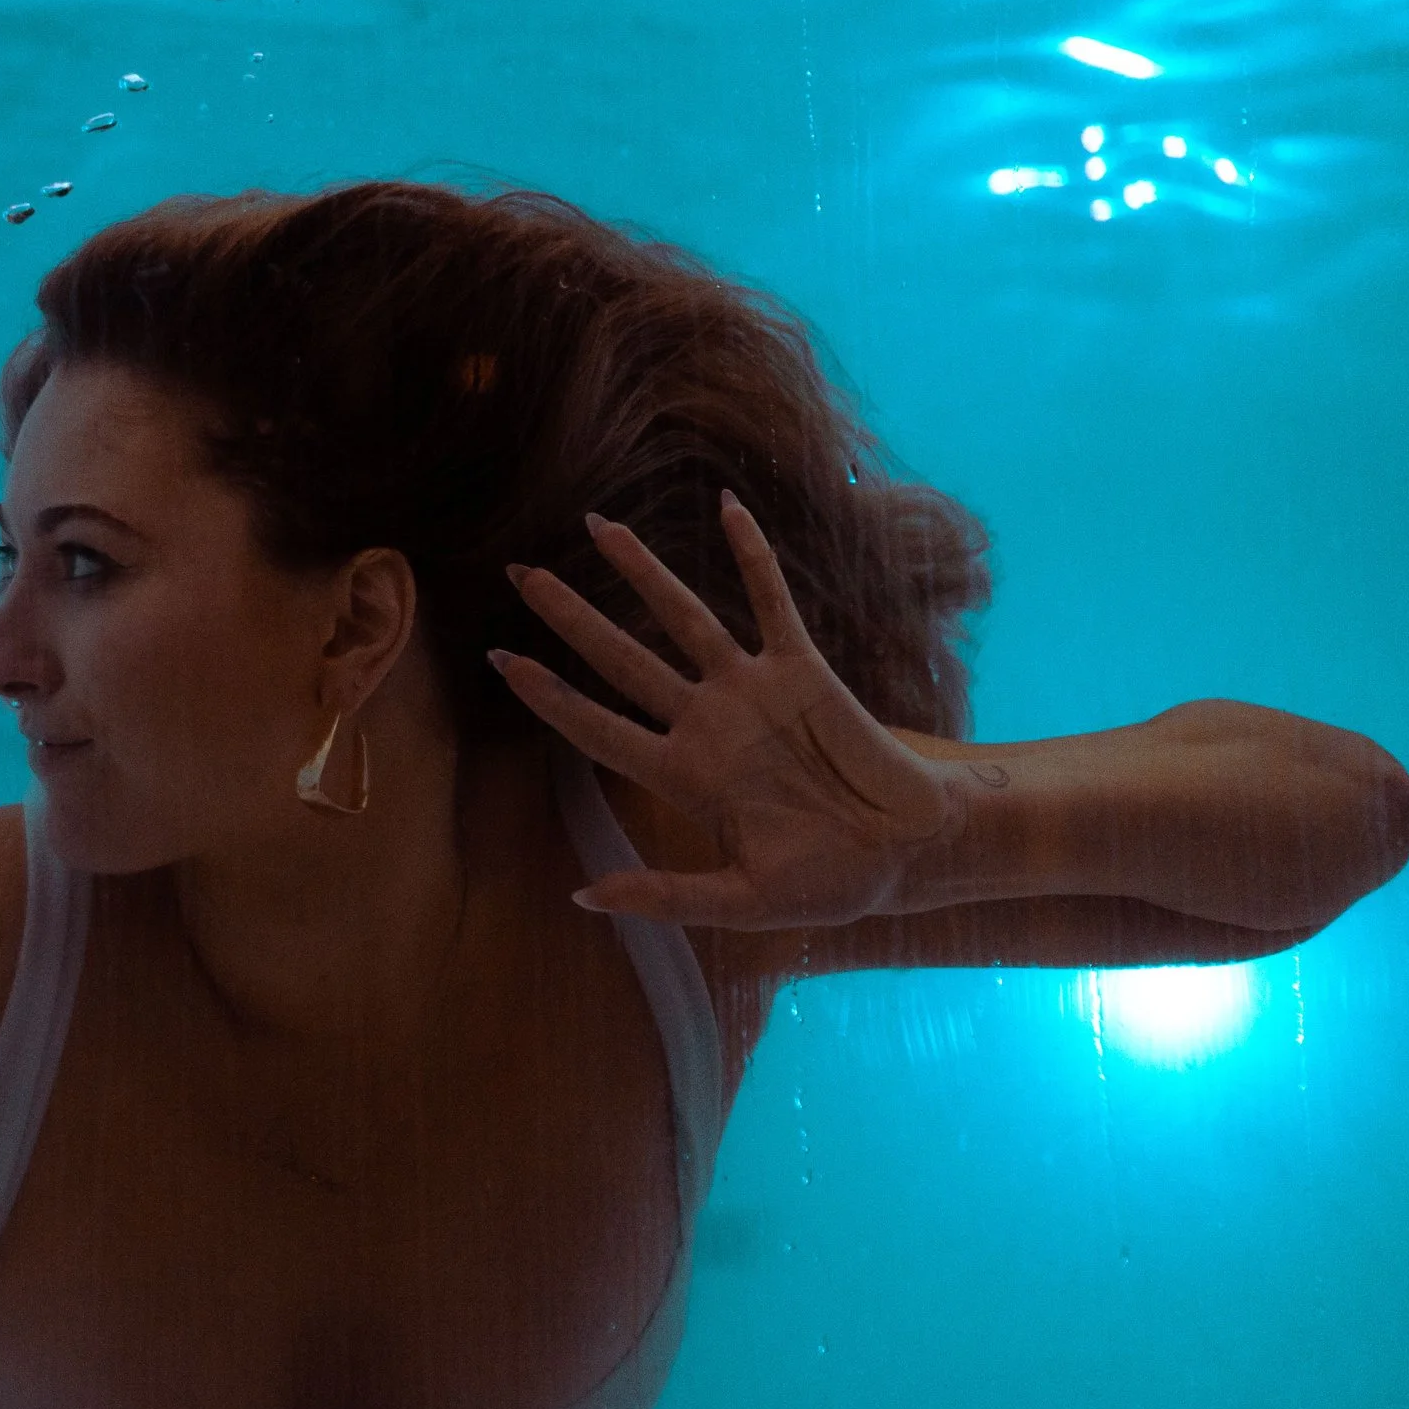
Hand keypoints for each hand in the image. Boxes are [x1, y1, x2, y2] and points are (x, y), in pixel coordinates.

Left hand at [489, 494, 958, 929]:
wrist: (907, 851)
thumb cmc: (827, 882)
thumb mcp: (743, 901)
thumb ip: (666, 896)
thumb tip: (581, 897)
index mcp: (685, 775)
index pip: (598, 727)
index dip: (550, 695)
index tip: (501, 660)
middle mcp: (706, 722)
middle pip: (622, 658)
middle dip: (571, 617)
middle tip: (519, 574)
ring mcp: (752, 690)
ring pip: (685, 617)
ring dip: (643, 571)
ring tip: (598, 525)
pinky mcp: (803, 668)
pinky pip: (771, 601)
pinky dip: (752, 555)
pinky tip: (727, 507)